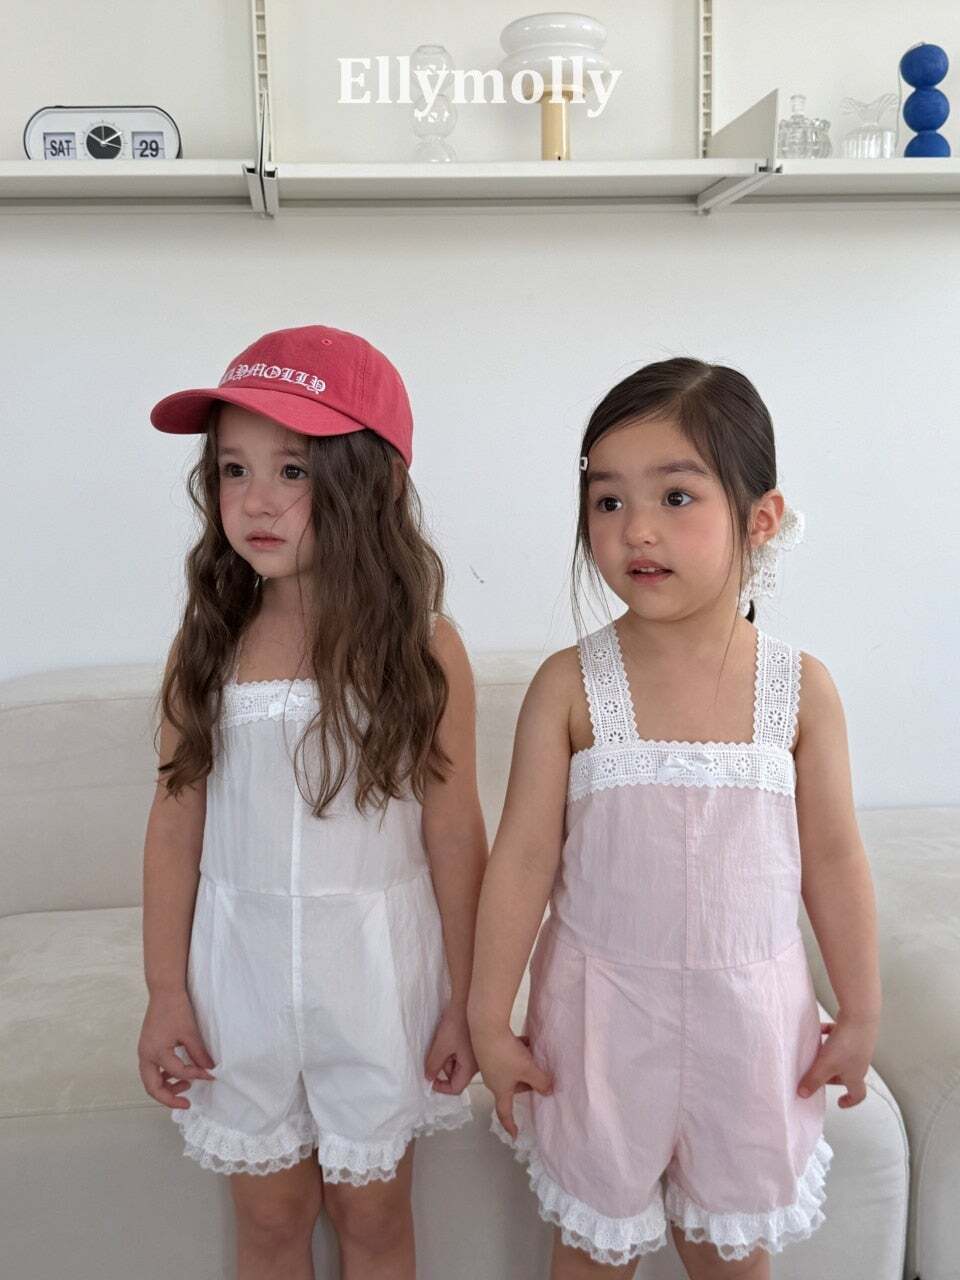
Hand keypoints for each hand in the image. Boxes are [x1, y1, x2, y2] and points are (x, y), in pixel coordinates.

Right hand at [137, 990, 216, 1109]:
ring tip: (186, 1086)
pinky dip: (163, 1076)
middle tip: (186, 1104)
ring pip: (150, 1080)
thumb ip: (199, 1054)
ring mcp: (144, 1052)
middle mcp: (146, 1055)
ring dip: (166, 1088)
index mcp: (156, 1051)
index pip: (178, 1072)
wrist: (164, 991)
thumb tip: (209, 1070)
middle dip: (169, 1098)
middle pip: (152, 1087)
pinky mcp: (147, 1048)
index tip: (210, 1075)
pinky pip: (152, 1070)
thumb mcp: (190, 1032)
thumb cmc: (176, 1008)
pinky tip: (178, 1074)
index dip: (195, 1075)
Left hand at [425, 1004, 477, 1094]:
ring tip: (442, 1041)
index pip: (455, 1088)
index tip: (430, 1078)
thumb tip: (429, 1077)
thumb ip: (433, 1064)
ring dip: (447, 1057)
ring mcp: (477, 1054)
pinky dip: (453, 1049)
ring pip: (458, 1063)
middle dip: (443, 1067)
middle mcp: (476, 1064)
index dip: (441, 1086)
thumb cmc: (457, 1023)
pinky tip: (449, 1036)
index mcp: (470, 1067)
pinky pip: (462, 1054)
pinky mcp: (475, 1044)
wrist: (467, 1002)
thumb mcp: (441, 1046)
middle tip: (435, 1053)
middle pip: (456, 1075)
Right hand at [473, 1026, 552, 1138]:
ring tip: (533, 1057)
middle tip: (538, 1077)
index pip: (504, 1112)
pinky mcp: (490, 1050)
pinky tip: (525, 1042)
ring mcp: (489, 1064)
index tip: (515, 1134)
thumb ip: (541, 1082)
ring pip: (510, 1071)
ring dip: (522, 1067)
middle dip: (525, 1084)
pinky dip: (517, 1053)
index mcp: (500, 1090)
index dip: (510, 1125)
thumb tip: (548, 1090)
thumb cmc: (506, 1054)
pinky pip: (507, 1057)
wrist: (487, 1029)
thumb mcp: (529, 1070)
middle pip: (511, 1088)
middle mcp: (492, 1079)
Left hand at [796, 1012, 878, 1107]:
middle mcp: (860, 1063)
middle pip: (847, 1075)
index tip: (840, 1102)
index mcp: (856, 1076)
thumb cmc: (847, 1043)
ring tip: (816, 1052)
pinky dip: (829, 1036)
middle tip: (819, 1075)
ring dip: (829, 1056)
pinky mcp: (855, 1032)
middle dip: (832, 1076)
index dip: (850, 1101)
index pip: (858, 1095)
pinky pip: (840, 1037)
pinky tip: (819, 1029)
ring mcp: (859, 1047)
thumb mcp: (825, 1065)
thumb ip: (813, 1080)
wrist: (860, 1015)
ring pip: (842, 1056)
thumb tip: (803, 1094)